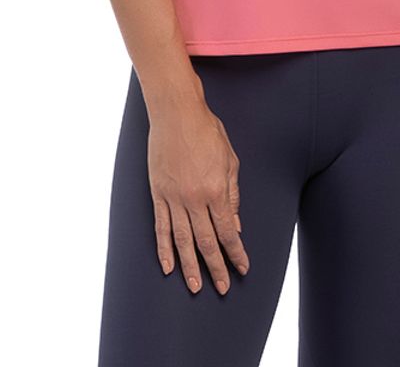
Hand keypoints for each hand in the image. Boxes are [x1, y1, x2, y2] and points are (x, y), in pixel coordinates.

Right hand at [147, 100, 250, 294]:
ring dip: (189, 266)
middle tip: (222, 288)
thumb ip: (232, 195)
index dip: (236, 253)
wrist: (176, 112)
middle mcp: (194, 198)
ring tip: (194, 287)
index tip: (242, 268)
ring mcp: (173, 197)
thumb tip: (234, 225)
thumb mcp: (229, 160)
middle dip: (215, 267)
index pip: (227, 232)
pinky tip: (168, 265)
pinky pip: (160, 227)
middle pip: (206, 242)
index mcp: (215, 190)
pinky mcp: (157, 193)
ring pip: (181, 240)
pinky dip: (163, 248)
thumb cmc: (207, 131)